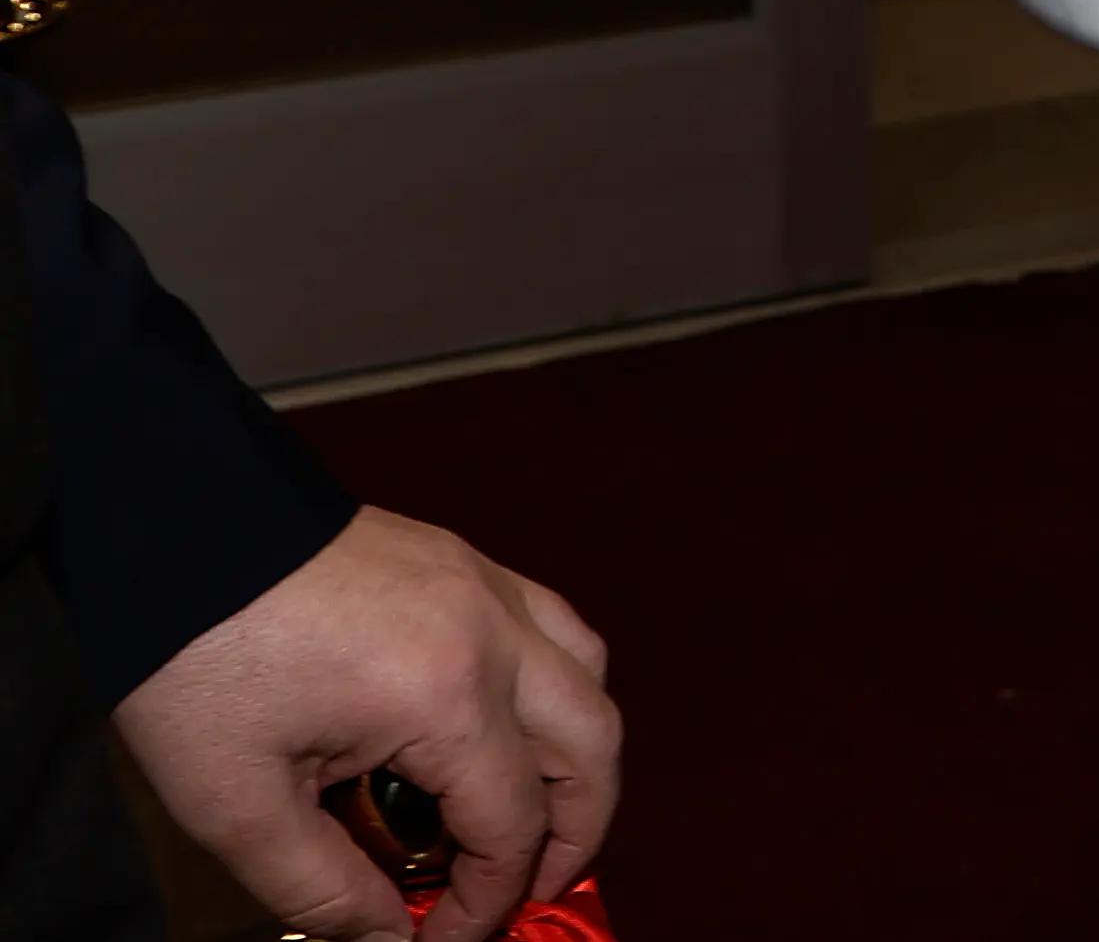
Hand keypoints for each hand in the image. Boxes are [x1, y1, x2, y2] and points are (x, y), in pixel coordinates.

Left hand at [112, 507, 619, 941]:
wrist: (172, 533)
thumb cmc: (197, 663)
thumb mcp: (236, 805)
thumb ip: (322, 888)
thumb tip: (387, 938)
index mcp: (446, 698)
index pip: (510, 823)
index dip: (489, 900)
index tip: (442, 940)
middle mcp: (494, 635)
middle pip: (591, 748)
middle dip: (577, 832)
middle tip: (534, 889)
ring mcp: (487, 586)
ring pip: (590, 676)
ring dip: (582, 754)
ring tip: (541, 806)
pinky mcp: (463, 560)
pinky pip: (553, 624)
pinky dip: (557, 684)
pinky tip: (507, 716)